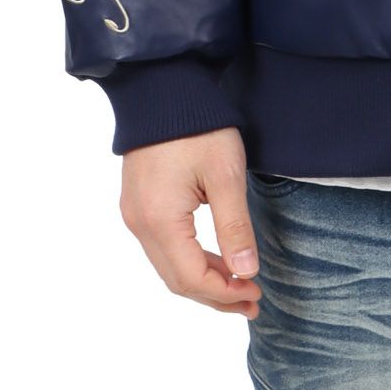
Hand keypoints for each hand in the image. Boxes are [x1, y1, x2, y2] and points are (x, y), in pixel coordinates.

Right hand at [119, 126, 262, 317]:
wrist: (163, 88)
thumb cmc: (198, 126)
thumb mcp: (225, 174)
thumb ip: (234, 226)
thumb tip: (245, 271)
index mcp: (159, 220)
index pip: (191, 278)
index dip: (224, 293)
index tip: (256, 294)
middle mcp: (139, 224)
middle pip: (177, 279)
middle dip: (216, 295)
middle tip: (253, 301)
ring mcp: (134, 214)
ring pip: (169, 266)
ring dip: (203, 280)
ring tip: (239, 287)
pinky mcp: (139, 203)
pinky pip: (163, 247)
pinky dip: (190, 261)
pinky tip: (216, 260)